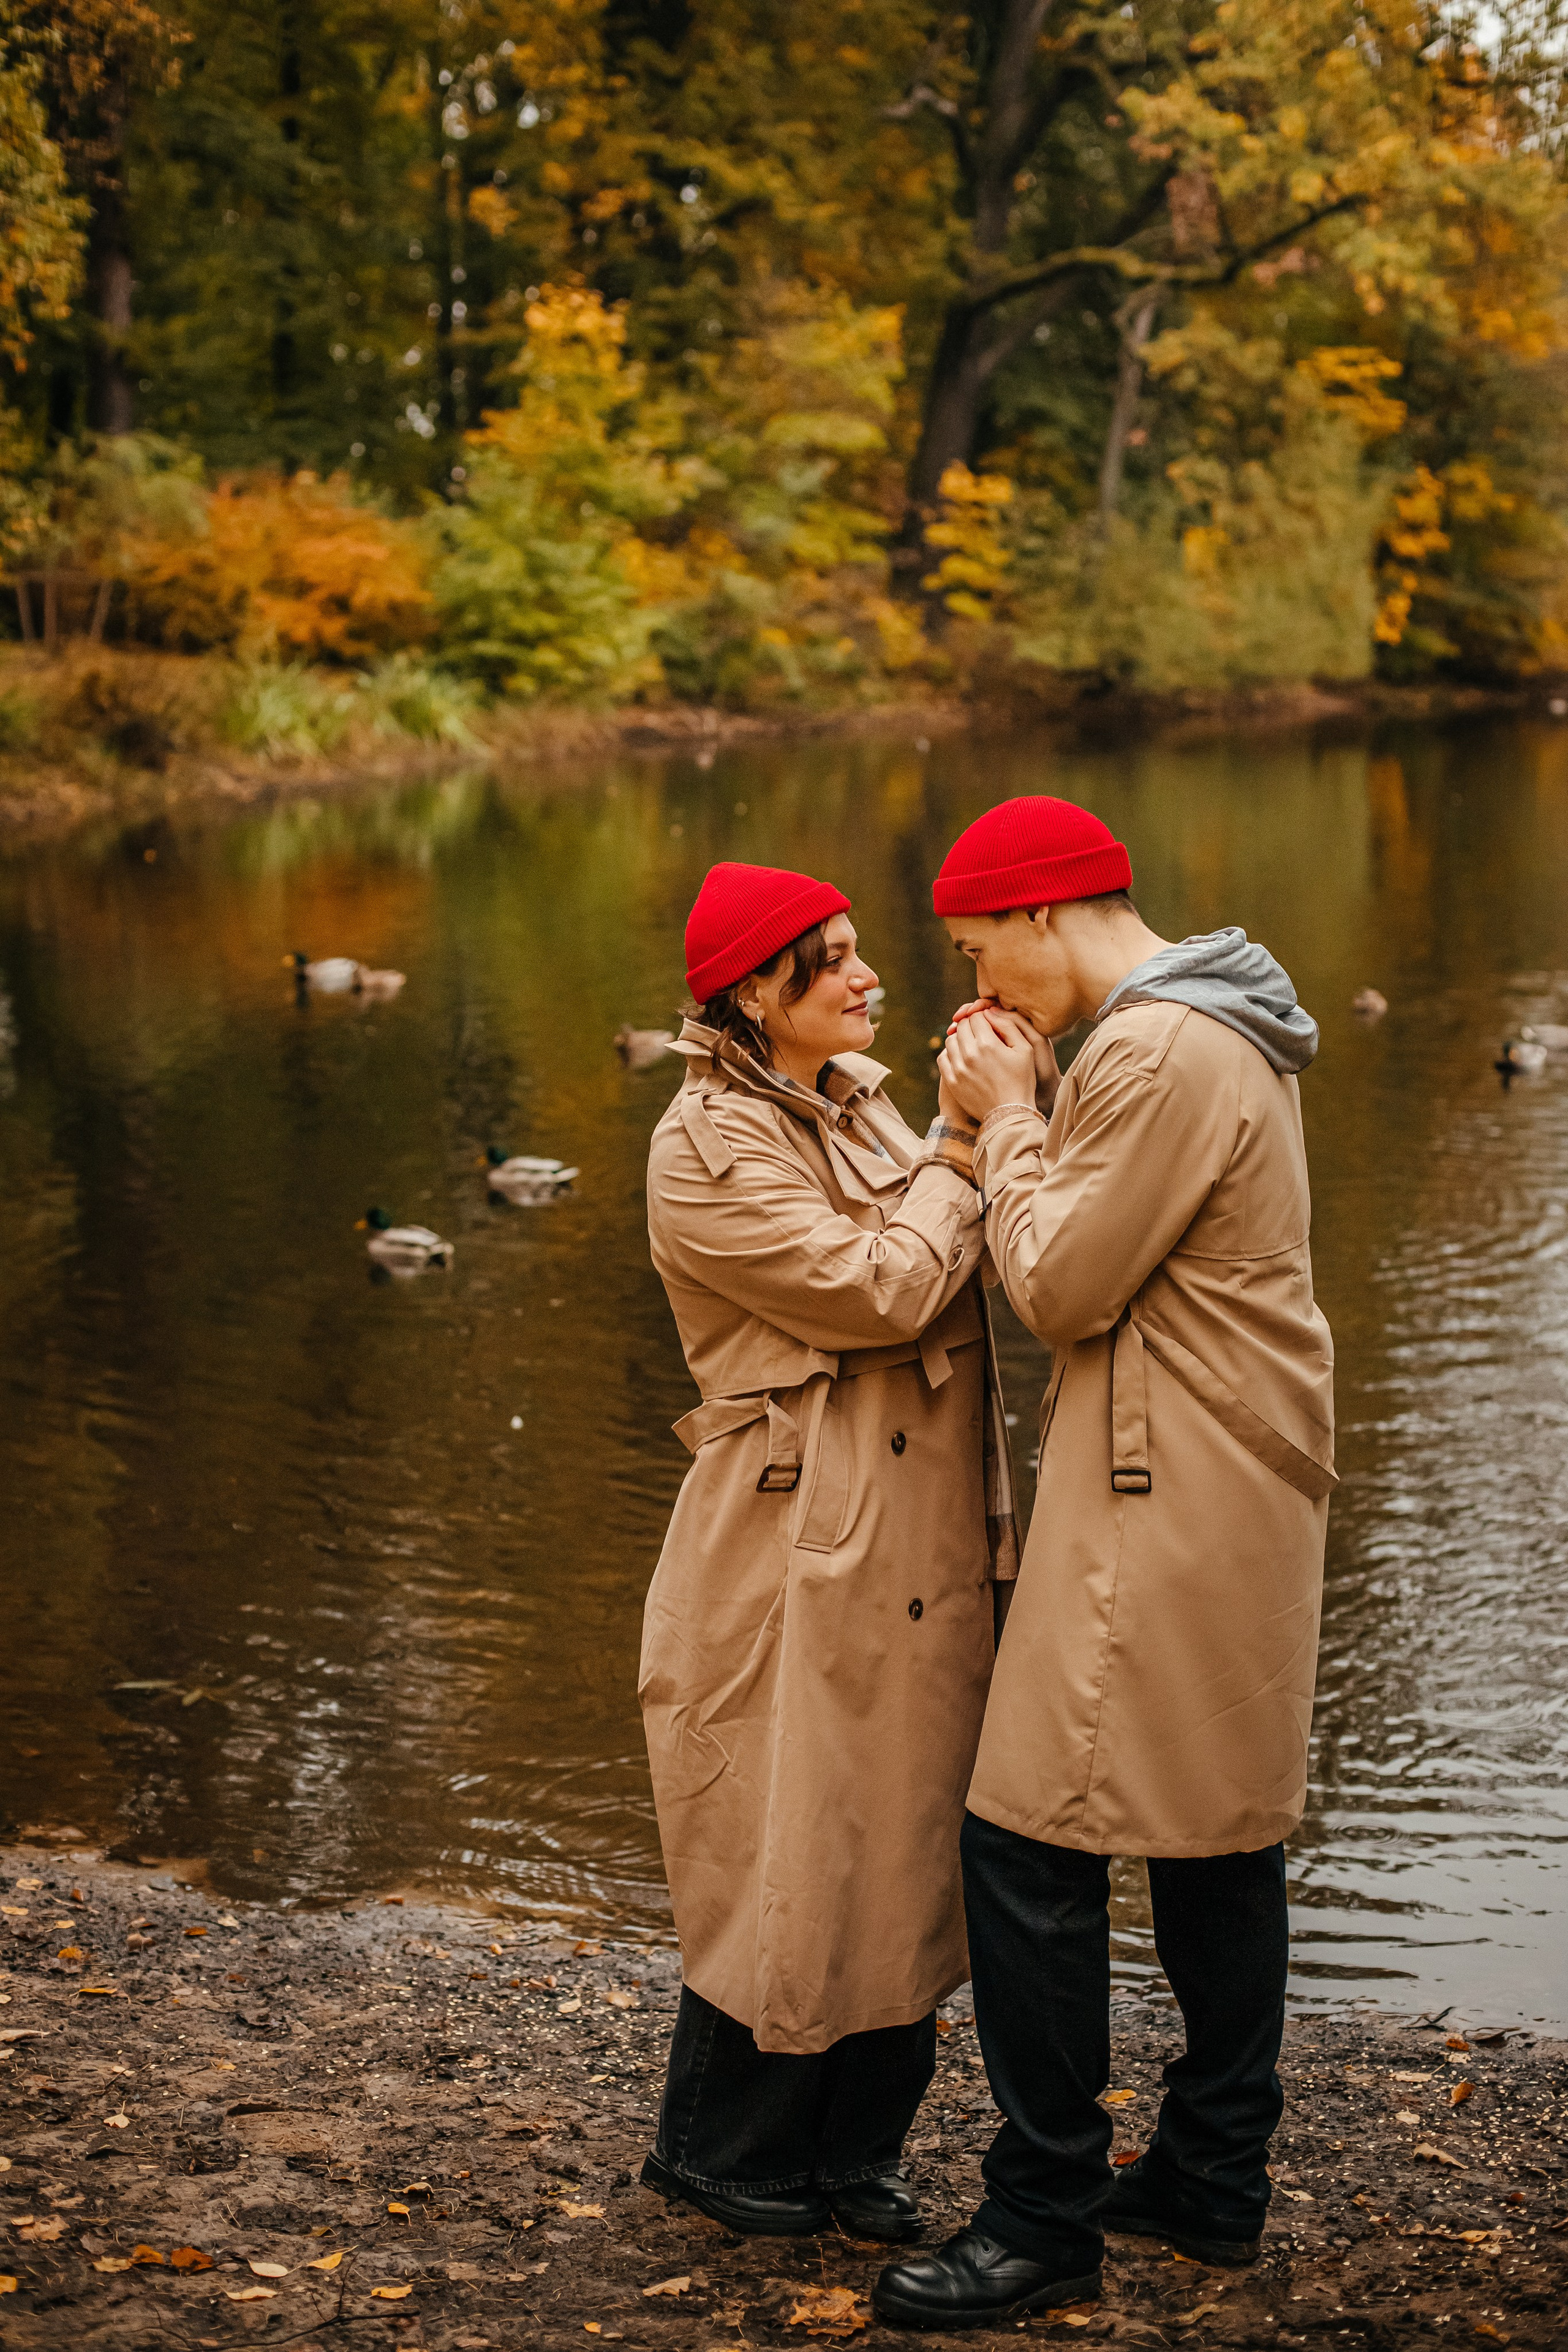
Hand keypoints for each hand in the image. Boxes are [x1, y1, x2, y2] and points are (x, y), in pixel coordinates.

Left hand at [947, 999, 1060, 1119]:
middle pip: (962, 1026)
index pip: (976, 1017)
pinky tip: (961, 1057)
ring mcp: (958, 1068)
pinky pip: (943, 1058)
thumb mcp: (1025, 1049)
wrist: (1009, 1113)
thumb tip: (990, 1011)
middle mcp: (970, 1054)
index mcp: (988, 1044)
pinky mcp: (951, 1081)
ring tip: (970, 1044)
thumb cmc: (1022, 1080)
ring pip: (950, 1041)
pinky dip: (950, 1054)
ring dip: (959, 1038)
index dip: (982, 1016)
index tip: (987, 1022)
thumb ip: (1009, 1026)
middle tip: (979, 1032)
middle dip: (970, 1025)